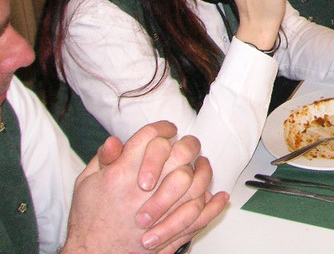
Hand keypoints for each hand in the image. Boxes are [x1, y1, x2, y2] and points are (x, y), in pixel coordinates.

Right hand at [64, 122, 227, 253]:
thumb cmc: (88, 220)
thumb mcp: (86, 183)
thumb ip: (103, 160)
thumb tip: (116, 140)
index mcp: (121, 173)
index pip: (151, 138)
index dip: (162, 129)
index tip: (168, 130)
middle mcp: (142, 190)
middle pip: (179, 154)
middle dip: (188, 145)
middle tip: (188, 145)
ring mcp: (158, 211)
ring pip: (194, 182)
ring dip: (203, 172)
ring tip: (202, 166)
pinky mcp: (167, 232)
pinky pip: (199, 216)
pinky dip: (212, 206)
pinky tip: (218, 197)